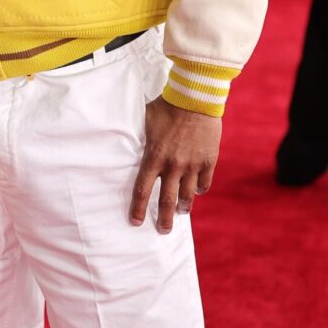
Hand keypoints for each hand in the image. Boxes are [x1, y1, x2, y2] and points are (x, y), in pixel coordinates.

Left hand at [129, 97, 220, 233]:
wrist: (195, 97)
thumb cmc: (166, 106)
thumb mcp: (144, 120)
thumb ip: (136, 137)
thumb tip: (119, 138)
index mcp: (154, 157)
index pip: (142, 190)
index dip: (138, 209)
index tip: (135, 222)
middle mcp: (173, 165)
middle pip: (168, 201)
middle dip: (165, 219)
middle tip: (163, 230)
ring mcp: (193, 164)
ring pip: (188, 196)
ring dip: (184, 207)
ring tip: (182, 212)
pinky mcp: (209, 160)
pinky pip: (205, 183)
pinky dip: (200, 190)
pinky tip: (196, 191)